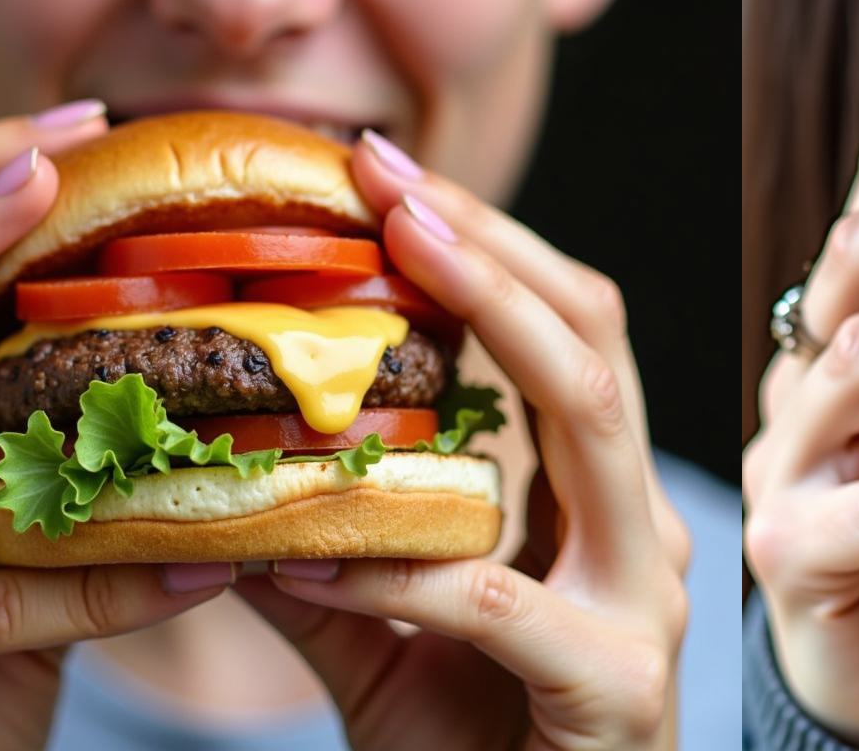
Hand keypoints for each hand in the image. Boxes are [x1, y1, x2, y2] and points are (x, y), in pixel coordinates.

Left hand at [232, 136, 690, 750]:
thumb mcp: (391, 650)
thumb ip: (326, 567)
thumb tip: (213, 494)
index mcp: (603, 500)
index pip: (568, 329)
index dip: (492, 242)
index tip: (389, 175)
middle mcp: (642, 525)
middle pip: (589, 336)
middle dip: (492, 241)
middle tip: (390, 174)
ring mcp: (645, 597)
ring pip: (585, 415)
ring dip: (492, 315)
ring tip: (398, 255)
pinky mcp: (618, 682)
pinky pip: (500, 597)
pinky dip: (404, 562)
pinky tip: (321, 549)